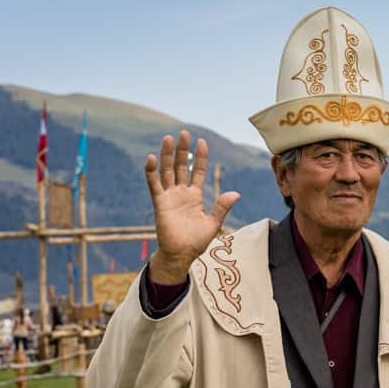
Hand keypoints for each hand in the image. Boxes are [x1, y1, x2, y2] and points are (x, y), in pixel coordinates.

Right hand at [144, 130, 239, 283]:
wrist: (182, 254)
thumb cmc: (197, 241)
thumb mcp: (214, 223)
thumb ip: (222, 207)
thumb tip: (236, 193)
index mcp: (195, 196)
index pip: (197, 171)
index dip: (199, 157)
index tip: (202, 142)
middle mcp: (181, 193)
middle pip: (181, 166)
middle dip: (182, 150)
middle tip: (184, 133)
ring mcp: (170, 196)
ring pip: (167, 171)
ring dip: (166, 155)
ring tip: (168, 138)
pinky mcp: (160, 203)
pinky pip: (154, 185)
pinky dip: (152, 172)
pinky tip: (152, 158)